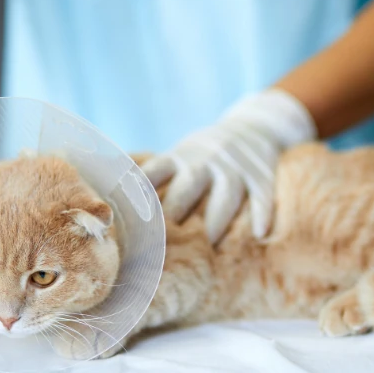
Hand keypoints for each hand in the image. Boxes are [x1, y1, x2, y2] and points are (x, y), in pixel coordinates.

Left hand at [142, 89, 315, 242]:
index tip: (126, 222)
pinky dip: (263, 212)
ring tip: (206, 248)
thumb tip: (110, 207)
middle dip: (174, 215)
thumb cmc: (203, 155)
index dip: (139, 197)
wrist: (255, 125)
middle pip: (188, 187)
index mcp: (178, 157)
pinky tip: (260, 233)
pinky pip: (263, 194)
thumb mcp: (178, 156)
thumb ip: (153, 182)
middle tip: (162, 247)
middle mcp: (205, 159)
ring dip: (215, 221)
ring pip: (226, 193)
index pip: (154, 174)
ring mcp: (235, 166)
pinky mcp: (262, 174)